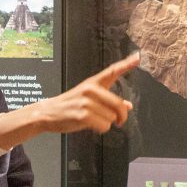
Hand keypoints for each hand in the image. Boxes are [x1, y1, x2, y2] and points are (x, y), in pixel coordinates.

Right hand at [0, 53, 139, 147]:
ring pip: (112, 118)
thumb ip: (109, 100)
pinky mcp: (83, 115)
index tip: (138, 57)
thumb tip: (128, 106)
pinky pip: (104, 126)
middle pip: (119, 105)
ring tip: (94, 120)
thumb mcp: (89, 98)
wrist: (48, 113)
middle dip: (121, 116)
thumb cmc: (70, 105)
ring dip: (107, 123)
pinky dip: (101, 129)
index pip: (112, 71)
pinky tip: (91, 125)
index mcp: (93, 83)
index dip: (126, 64)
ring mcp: (87, 102)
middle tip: (119, 121)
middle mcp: (91, 89)